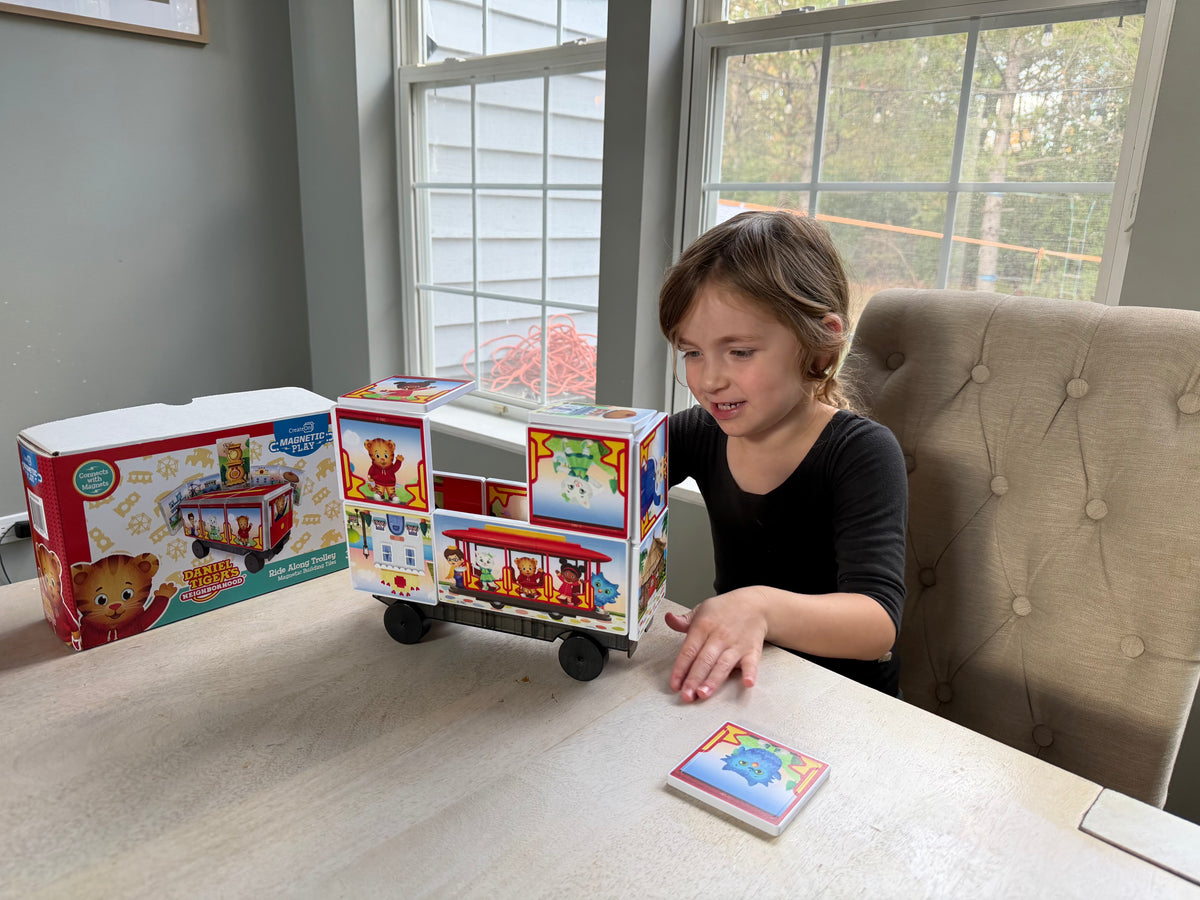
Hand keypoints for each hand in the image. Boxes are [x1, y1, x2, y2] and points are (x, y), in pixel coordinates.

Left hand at [665, 587, 768, 701]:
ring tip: (703, 694)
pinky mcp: (752, 650)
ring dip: (713, 680)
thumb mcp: (701, 609)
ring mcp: (736, 644)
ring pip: (723, 665)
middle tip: (686, 696)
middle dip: (694, 680)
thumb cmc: (725, 609)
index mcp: (703, 626)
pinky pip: (751, 663)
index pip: (689, 650)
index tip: (674, 684)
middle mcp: (719, 636)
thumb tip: (669, 619)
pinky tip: (747, 683)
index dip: (680, 668)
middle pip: (704, 661)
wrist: (755, 603)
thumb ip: (684, 620)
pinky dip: (750, 673)